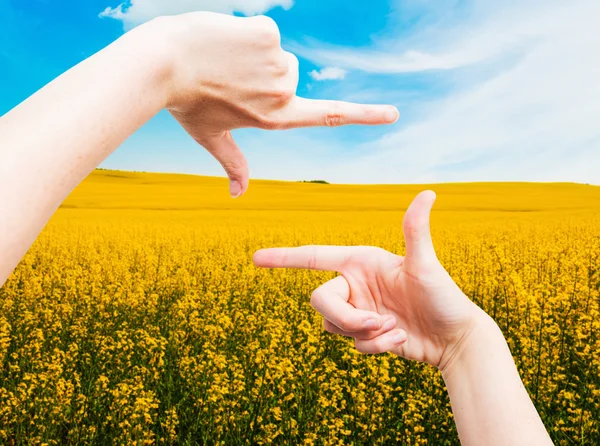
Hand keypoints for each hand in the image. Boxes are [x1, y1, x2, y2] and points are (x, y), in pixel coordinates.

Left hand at [142, 12, 398, 196]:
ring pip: (275, 51)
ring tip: (221, 60)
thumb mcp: (212, 136)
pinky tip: (222, 43)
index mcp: (275, 117)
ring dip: (252, 51)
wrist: (162, 65)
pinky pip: (265, 30)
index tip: (392, 114)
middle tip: (228, 75)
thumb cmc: (187, 101)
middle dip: (261, 70)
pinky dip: (245, 32)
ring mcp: (277, 65)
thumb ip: (233, 163)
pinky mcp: (268, 35)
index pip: (328, 116)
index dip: (363, 115)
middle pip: (287, 72)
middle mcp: (282, 95)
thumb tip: (239, 194)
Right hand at [253, 191, 484, 371]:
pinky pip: (351, 344)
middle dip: (346, 318)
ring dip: (363, 333)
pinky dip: (374, 346)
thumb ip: (415, 230)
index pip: (314, 256)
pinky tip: (399, 340)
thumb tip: (428, 192)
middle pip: (320, 301)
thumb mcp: (426, 265)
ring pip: (332, 325)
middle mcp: (354, 284)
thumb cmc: (445, 296)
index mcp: (361, 261)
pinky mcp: (364, 333)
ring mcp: (358, 309)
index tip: (255, 259)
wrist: (453, 339)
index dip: (284, 257)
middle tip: (378, 322)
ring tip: (394, 328)